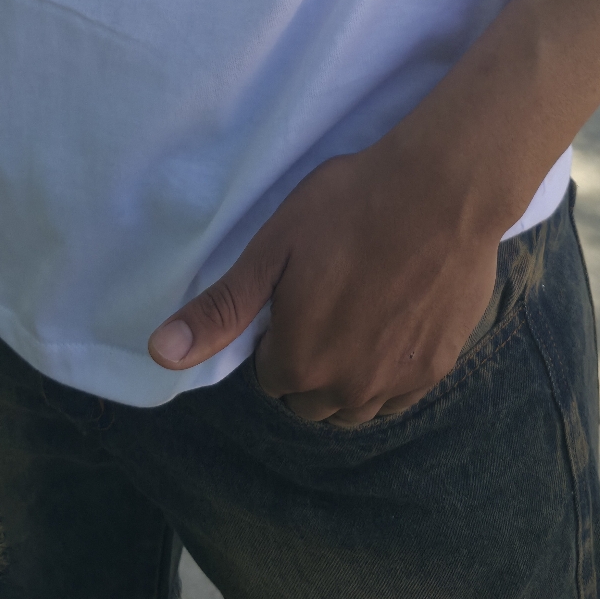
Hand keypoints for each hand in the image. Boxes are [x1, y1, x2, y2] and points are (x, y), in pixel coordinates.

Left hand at [147, 135, 501, 422]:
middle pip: (310, 399)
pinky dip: (388, 373)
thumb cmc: (348, 208)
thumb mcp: (273, 249)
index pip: (271, 376)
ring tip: (357, 314)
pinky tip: (394, 321)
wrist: (441, 191)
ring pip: (353, 407)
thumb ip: (220, 311)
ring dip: (346, 377)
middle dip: (308, 364)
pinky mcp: (437, 368)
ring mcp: (396, 383)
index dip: (278, 335)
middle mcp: (346, 389)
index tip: (296, 295)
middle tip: (325, 301)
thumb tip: (159, 354)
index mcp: (298, 362)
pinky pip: (398, 395)